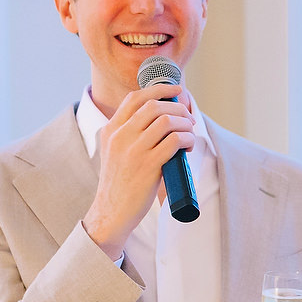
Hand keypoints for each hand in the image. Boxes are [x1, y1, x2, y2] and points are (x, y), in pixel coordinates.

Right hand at [83, 84, 195, 258]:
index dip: (158, 89)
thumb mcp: (115, 152)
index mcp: (111, 130)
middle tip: (189, 119)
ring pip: (166, 121)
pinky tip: (189, 146)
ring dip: (185, 124)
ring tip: (190, 134)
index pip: (135, 98)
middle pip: (155, 106)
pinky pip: (174, 141)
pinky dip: (187, 139)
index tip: (176, 90)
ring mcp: (133, 150)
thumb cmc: (120, 183)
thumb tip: (159, 120)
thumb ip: (129, 135)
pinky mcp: (147, 166)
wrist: (111, 212)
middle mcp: (120, 136)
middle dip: (178, 108)